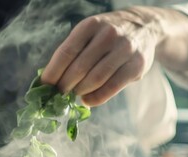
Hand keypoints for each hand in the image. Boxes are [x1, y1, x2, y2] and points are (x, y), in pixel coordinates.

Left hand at [42, 7, 160, 105]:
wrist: (144, 27)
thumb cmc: (107, 35)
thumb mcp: (90, 32)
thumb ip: (73, 51)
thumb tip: (50, 80)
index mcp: (91, 25)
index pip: (66, 52)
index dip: (53, 72)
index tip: (43, 86)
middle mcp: (109, 34)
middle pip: (79, 68)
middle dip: (65, 85)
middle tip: (58, 94)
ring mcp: (125, 49)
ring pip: (95, 79)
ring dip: (80, 91)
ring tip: (74, 94)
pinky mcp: (137, 65)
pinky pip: (111, 88)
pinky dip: (96, 98)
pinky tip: (87, 100)